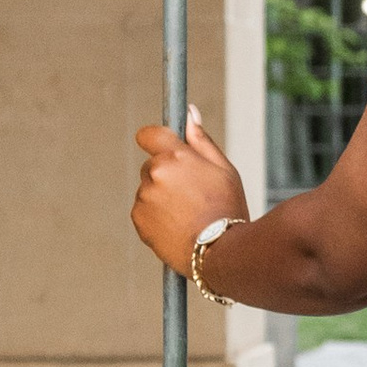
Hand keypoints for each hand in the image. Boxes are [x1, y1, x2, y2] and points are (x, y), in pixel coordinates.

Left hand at [131, 106, 249, 278]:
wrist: (222, 252)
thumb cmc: (228, 208)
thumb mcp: (223, 169)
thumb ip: (201, 140)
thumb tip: (189, 113)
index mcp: (175, 155)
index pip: (149, 134)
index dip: (156, 140)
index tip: (164, 148)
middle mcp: (155, 173)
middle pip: (152, 166)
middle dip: (167, 175)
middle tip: (192, 195)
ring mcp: (144, 197)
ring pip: (148, 190)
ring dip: (162, 197)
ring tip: (188, 215)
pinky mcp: (139, 219)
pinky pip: (143, 211)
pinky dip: (156, 217)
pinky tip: (178, 226)